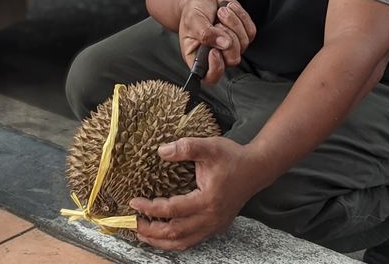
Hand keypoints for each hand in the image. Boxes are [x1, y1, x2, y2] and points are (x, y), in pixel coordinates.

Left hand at [129, 137, 262, 250]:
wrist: (256, 169)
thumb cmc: (233, 158)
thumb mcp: (210, 146)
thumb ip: (186, 147)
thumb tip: (161, 151)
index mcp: (207, 200)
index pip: (172, 210)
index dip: (150, 208)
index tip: (134, 202)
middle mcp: (211, 218)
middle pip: (175, 232)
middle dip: (151, 229)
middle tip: (132, 223)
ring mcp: (214, 225)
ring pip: (183, 242)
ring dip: (161, 241)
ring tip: (143, 235)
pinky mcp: (216, 226)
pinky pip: (193, 240)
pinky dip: (176, 241)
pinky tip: (164, 236)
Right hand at [178, 0, 256, 84]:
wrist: (202, 1)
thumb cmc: (192, 13)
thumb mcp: (193, 20)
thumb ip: (205, 33)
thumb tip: (224, 44)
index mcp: (199, 59)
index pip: (210, 77)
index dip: (216, 67)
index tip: (214, 50)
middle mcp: (217, 57)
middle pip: (233, 59)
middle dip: (227, 37)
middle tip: (216, 23)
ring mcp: (232, 48)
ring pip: (243, 43)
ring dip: (233, 22)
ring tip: (220, 12)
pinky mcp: (243, 35)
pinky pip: (250, 30)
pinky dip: (241, 16)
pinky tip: (229, 9)